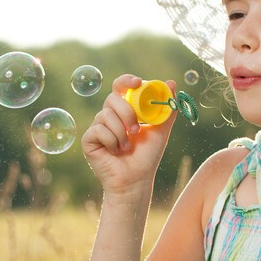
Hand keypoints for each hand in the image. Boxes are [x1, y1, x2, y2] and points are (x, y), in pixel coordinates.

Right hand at [81, 75, 176, 202]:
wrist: (135, 180)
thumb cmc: (146, 157)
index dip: (126, 81)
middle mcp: (109, 116)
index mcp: (124, 111)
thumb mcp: (160, 130)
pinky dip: (111, 141)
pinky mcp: (89, 140)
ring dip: (121, 132)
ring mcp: (97, 127)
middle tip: (136, 130)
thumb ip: (165, 109)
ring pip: (105, 115)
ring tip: (127, 147)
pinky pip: (98, 130)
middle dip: (127, 113)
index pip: (120, 87)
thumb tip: (172, 83)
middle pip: (112, 99)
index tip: (136, 83)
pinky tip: (115, 152)